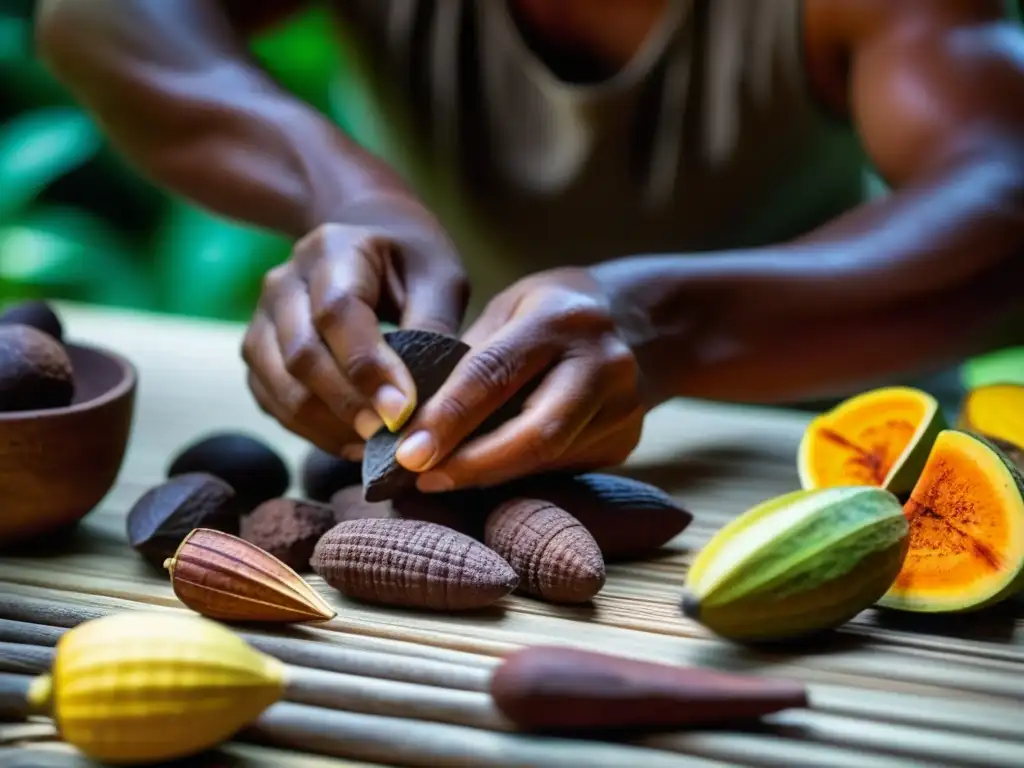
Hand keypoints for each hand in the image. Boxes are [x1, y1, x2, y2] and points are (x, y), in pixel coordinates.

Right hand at [242, 194, 468, 456]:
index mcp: (333, 249)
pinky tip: (351, 443)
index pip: (338, 312)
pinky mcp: (257, 350)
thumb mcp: (439, 278)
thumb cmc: (411, 261)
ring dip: (327, 427)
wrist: (364, 235)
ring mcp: (262, 316)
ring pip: (279, 385)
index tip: (402, 410)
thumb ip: (433, 327)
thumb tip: (426, 397)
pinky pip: (272, 401)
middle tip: (392, 441)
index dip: (367, 367)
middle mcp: (285, 280)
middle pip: (302, 355)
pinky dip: (310, 430)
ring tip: (375, 449)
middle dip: (348, 406)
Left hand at [392, 267, 646, 490]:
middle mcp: (602, 362)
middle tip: (423, 480)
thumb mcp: (508, 309)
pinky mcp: (626, 439)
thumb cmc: (552, 311)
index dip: (448, 418)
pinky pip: (562, 465)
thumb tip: (415, 419)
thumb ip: (470, 358)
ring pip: (547, 458)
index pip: (495, 374)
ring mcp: (623, 406)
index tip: (408, 453)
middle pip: (534, 433)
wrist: (641, 321)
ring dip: (490, 474)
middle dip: (472, 465)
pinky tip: (490, 469)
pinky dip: (520, 471)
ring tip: (442, 477)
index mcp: (562, 319)